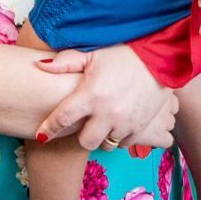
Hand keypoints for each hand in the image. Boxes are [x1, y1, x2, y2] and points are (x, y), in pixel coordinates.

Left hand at [34, 46, 177, 149]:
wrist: (160, 58)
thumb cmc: (123, 54)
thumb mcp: (93, 54)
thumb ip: (65, 62)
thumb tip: (40, 66)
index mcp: (91, 95)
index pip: (62, 118)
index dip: (49, 129)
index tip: (41, 135)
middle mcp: (106, 113)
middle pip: (85, 142)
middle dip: (82, 135)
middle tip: (85, 123)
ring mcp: (125, 123)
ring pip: (106, 145)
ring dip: (102, 136)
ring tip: (104, 122)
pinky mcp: (140, 128)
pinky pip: (124, 144)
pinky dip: (120, 137)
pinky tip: (119, 123)